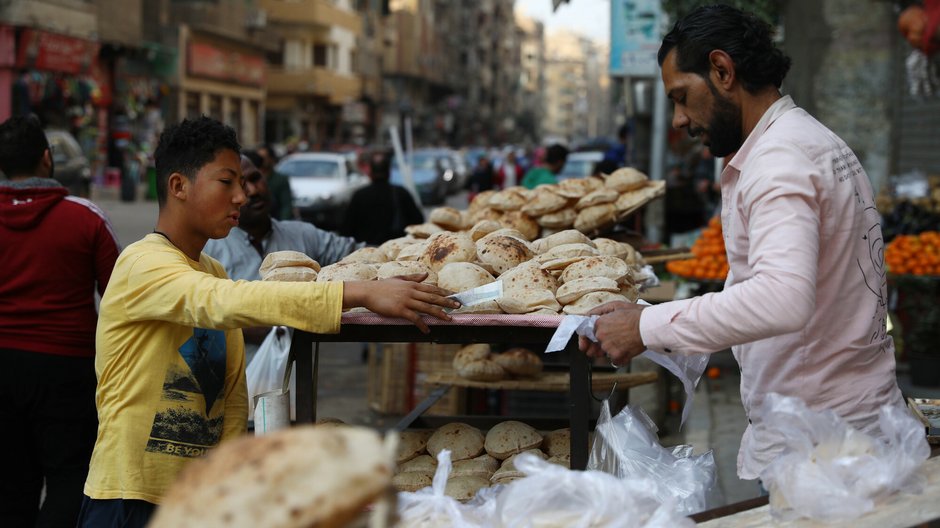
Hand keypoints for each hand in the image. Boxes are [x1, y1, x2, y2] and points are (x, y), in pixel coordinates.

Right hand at [343, 274, 459, 332]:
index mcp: (412, 284)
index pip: (432, 288)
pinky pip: (414, 318)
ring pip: (427, 307)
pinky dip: (422, 324)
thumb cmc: (382, 286)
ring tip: (449, 319)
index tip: (455, 296)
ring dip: (439, 314)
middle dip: (447, 302)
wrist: (368, 292)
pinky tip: (427, 330)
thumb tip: (426, 274)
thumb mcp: (399, 279)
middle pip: (433, 297)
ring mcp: (406, 301)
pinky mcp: (400, 310)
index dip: (445, 292)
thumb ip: (413, 277)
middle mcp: (411, 291)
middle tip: (458, 306)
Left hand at [578, 301, 646, 365]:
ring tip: (624, 342)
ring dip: (612, 350)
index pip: (591, 332)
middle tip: (618, 338)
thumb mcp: (616, 305)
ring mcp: (608, 347)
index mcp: (599, 323)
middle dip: (604, 342)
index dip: (598, 333)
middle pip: (597, 343)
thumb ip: (599, 311)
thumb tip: (589, 316)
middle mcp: (601, 336)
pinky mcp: (617, 356)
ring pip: (605, 352)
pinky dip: (620, 358)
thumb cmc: (636, 315)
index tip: (602, 336)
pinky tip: (627, 349)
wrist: (649, 326)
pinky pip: (614, 361)